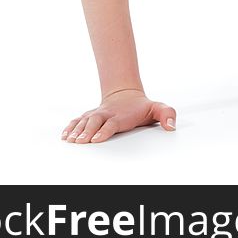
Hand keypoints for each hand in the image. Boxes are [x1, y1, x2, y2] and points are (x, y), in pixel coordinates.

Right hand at [61, 89, 176, 143]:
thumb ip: (167, 114)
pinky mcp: (89, 116)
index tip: (97, 139)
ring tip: (70, 140)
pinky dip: (70, 127)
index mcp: (121, 115)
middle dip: (87, 132)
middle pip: (95, 122)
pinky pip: (78, 120)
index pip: (112, 123)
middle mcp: (107, 114)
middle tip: (81, 142)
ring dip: (76, 131)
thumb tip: (171, 127)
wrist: (125, 94)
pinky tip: (65, 136)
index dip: (104, 130)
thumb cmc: (141, 107)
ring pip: (84, 121)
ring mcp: (97, 114)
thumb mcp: (157, 108)